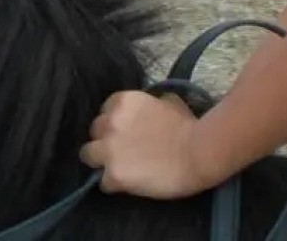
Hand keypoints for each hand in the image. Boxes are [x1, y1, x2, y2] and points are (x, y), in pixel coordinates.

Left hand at [80, 91, 212, 199]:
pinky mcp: (114, 174)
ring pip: (88, 155)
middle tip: (122, 150)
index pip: (105, 110)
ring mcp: (109, 149)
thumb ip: (153, 102)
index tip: (125, 132)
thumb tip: (153, 106)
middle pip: (94, 131)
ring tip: (118, 168)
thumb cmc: (189, 126)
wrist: (198, 152)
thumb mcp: (169, 102)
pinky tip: (128, 185)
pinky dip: (114, 184)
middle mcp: (110, 122)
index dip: (115, 122)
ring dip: (101, 161)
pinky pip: (103, 182)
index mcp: (123, 101)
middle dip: (105, 139)